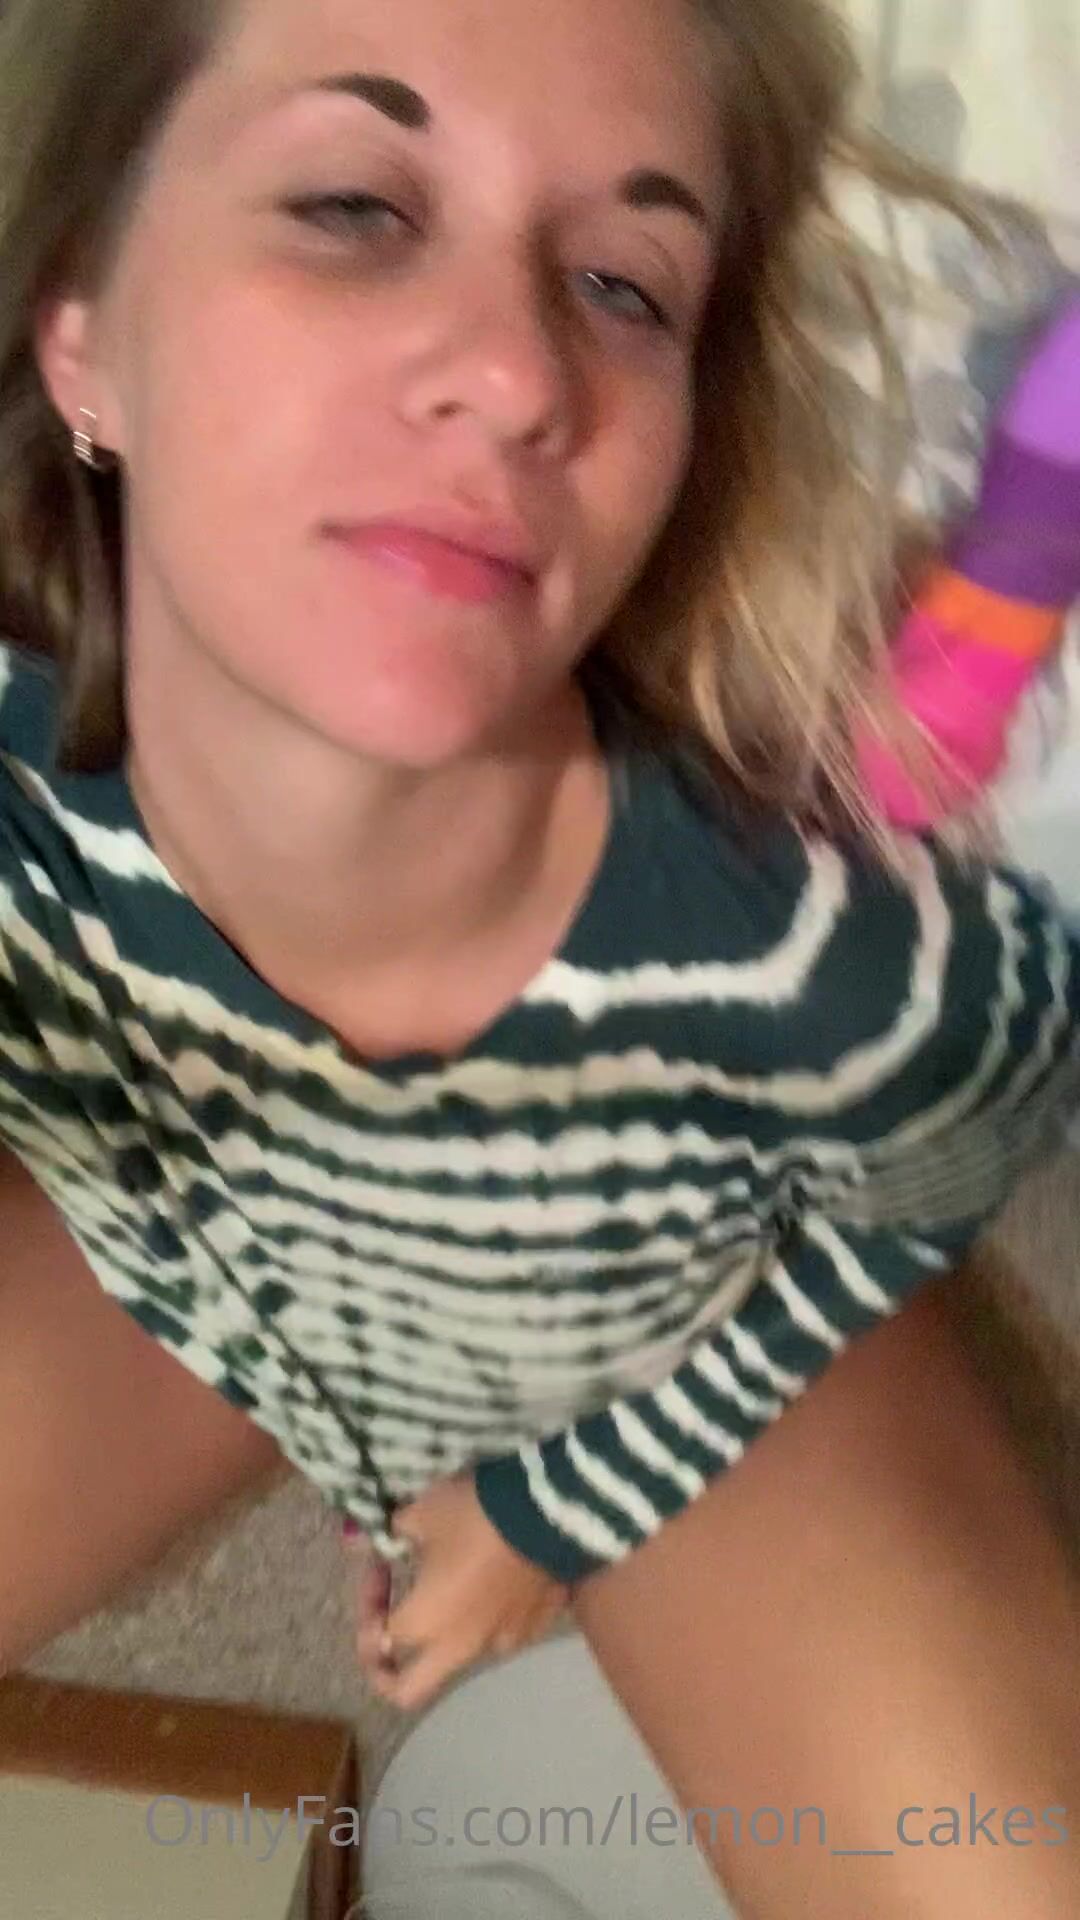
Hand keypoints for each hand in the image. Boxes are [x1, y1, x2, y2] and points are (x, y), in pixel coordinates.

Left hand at [353, 1474, 568, 1711]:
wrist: (551, 1512)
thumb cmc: (475, 1516)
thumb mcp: (422, 1512)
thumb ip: (392, 1532)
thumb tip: (376, 1537)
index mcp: (425, 1624)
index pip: (378, 1636)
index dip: (370, 1601)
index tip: (379, 1564)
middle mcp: (461, 1646)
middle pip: (410, 1688)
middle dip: (389, 1671)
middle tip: (389, 1630)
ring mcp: (504, 1641)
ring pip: (461, 1653)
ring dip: (448, 1627)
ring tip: (454, 1580)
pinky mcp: (537, 1626)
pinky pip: (502, 1630)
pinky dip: (489, 1612)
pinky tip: (495, 1575)